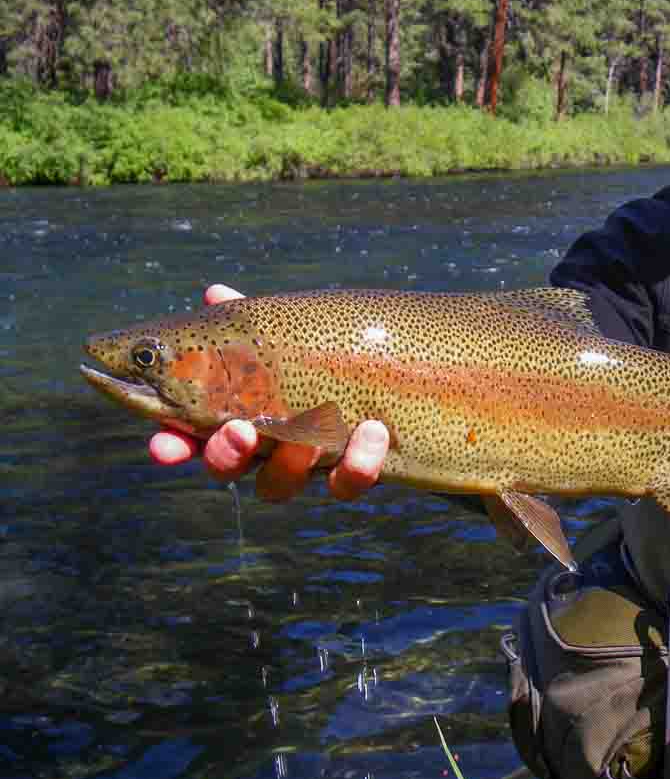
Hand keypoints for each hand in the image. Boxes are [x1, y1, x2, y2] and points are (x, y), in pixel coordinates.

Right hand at [148, 283, 388, 501]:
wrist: (395, 374)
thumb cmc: (324, 351)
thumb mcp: (287, 334)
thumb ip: (251, 320)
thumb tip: (215, 293)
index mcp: (239, 412)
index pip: (192, 436)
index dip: (173, 445)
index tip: (164, 445)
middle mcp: (265, 448)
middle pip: (228, 468)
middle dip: (226, 455)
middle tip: (240, 432)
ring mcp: (308, 466)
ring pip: (280, 485)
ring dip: (290, 464)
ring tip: (309, 438)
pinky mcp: (353, 473)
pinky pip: (349, 483)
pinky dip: (359, 463)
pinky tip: (373, 429)